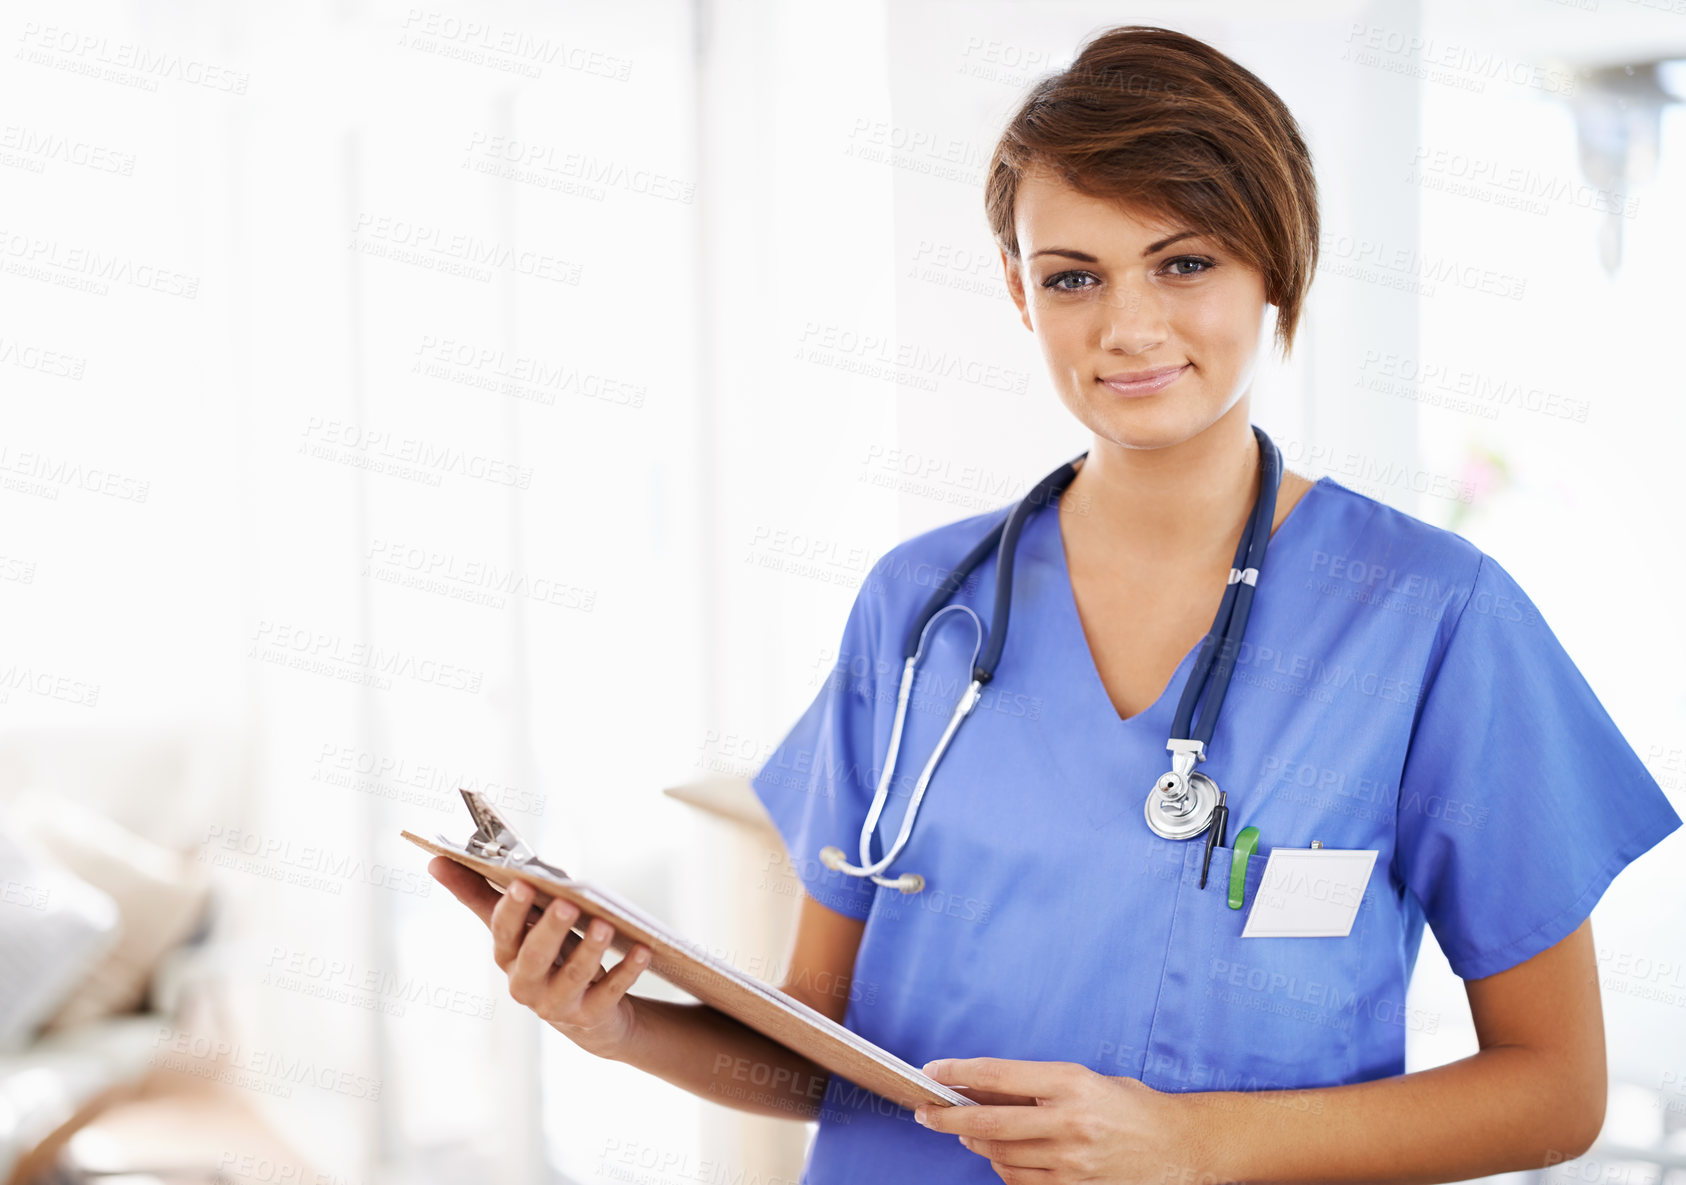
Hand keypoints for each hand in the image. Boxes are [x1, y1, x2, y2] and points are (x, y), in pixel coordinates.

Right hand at [428, 856, 652, 1058]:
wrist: (582, 1012)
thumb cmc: (544, 953)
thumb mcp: (515, 925)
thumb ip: (479, 893)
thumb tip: (435, 860)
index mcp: (506, 955)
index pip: (503, 930)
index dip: (512, 908)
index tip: (523, 881)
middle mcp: (525, 983)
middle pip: (534, 956)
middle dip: (550, 929)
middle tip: (567, 903)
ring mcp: (557, 1004)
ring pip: (573, 976)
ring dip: (590, 950)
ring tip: (607, 924)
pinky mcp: (589, 1016)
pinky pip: (610, 994)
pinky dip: (627, 972)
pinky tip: (643, 950)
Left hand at [913, 1057, 1202, 1183]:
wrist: (1181, 1148)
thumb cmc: (1132, 1107)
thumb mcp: (1089, 1080)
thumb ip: (1042, 1086)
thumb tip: (987, 1088)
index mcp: (1072, 1083)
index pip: (999, 1075)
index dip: (959, 1073)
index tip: (933, 1072)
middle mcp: (1069, 1122)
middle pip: (989, 1122)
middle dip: (948, 1118)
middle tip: (926, 1113)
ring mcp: (1071, 1162)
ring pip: (1000, 1156)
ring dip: (977, 1144)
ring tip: (969, 1133)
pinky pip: (1020, 1182)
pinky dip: (1004, 1169)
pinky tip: (1002, 1157)